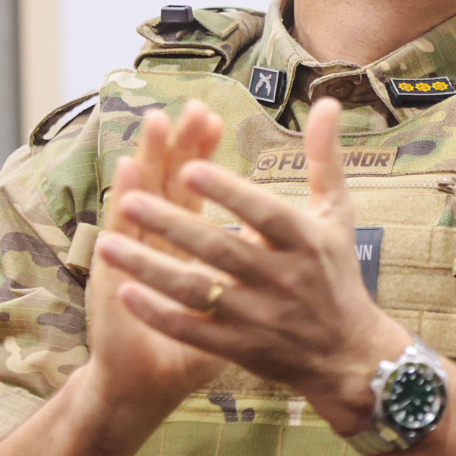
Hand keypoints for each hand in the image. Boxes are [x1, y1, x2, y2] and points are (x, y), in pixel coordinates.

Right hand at [84, 101, 232, 417]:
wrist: (153, 383)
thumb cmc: (209, 332)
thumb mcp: (240, 289)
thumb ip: (259, 243)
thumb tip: (293, 200)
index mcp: (184, 235)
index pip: (190, 182)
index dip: (199, 150)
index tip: (210, 115)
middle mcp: (154, 240)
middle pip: (162, 183)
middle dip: (172, 148)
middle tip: (177, 109)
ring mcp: (132, 262)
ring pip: (136, 208)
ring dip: (140, 171)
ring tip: (146, 134)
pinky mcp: (115, 290)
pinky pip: (121, 256)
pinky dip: (120, 226)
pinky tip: (121, 201)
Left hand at [96, 97, 409, 433]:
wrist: (348, 354)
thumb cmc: (335, 271)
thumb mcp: (336, 212)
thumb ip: (325, 157)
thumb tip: (329, 101)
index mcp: (305, 240)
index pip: (263, 212)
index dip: (227, 191)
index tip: (188, 165)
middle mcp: (281, 278)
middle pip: (220, 249)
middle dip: (172, 225)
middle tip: (129, 201)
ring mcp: (259, 318)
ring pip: (197, 291)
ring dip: (150, 269)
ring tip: (107, 245)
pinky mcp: (240, 349)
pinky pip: (193, 331)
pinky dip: (159, 314)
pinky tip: (124, 293)